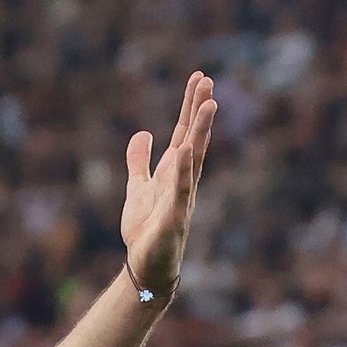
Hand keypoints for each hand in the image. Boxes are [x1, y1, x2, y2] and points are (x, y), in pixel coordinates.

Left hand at [119, 73, 216, 300]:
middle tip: (208, 81)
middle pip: (193, 139)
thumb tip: (143, 133)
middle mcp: (183, 181)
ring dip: (200, 133)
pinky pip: (179, 191)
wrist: (146, 267)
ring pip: (193, 159)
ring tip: (208, 105)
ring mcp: (181, 198)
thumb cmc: (146, 231)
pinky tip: (183, 150)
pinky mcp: (173, 218)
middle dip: (200, 111)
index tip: (200, 79)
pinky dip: (181, 172)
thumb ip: (139, 161)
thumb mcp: (138, 188)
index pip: (185, 133)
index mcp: (173, 172)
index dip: (191, 106)